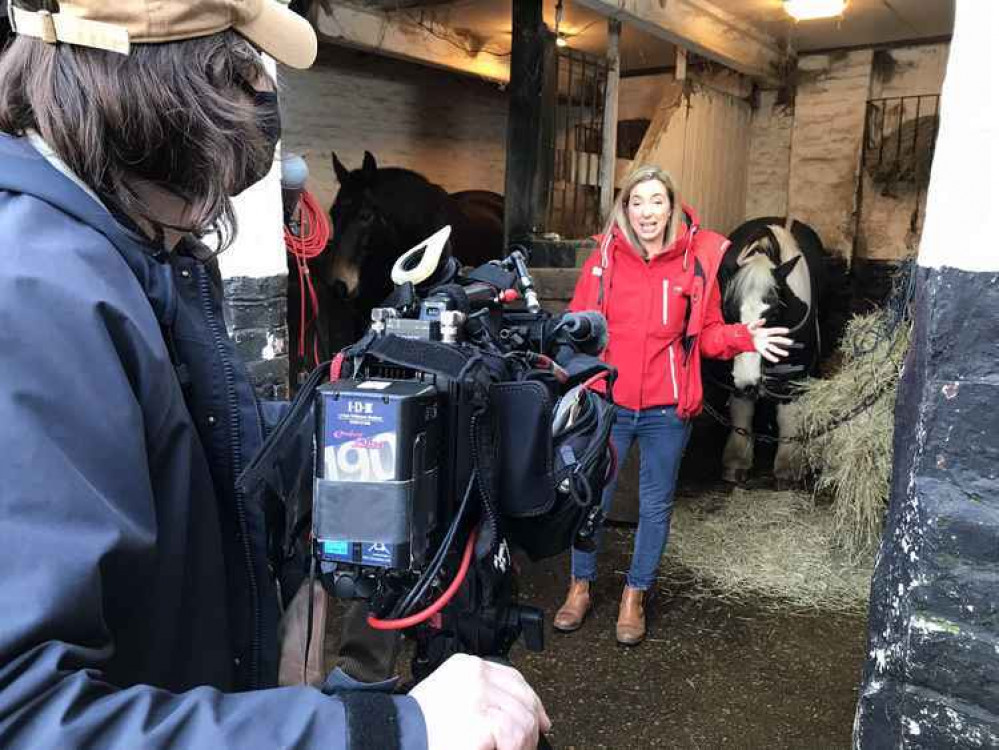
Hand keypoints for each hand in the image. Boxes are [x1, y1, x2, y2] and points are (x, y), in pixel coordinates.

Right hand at [410, 653, 551, 749]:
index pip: (512, 678)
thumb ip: (477, 693)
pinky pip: (514, 738)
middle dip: (530, 725)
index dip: (531, 700)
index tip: (539, 718)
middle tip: (527, 743)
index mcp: (467, 666)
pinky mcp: (483, 722)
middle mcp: (476, 675)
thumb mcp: (448, 694)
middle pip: (523, 698)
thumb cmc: (419, 725)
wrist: (399, 738)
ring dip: (522, 743)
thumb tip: (509, 708)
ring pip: (523, 720)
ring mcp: (481, 696)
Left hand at [747, 319, 792, 362]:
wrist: (742, 337)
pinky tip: (776, 359)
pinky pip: (766, 354)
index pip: (774, 330)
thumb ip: (757, 322)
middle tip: (790, 342)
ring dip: (780, 351)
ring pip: (773, 348)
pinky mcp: (760, 349)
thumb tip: (763, 319)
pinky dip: (771, 357)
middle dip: (783, 341)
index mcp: (765, 331)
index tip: (787, 330)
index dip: (780, 330)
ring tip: (786, 353)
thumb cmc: (748, 331)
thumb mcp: (751, 325)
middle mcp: (766, 338)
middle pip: (776, 339)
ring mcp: (764, 344)